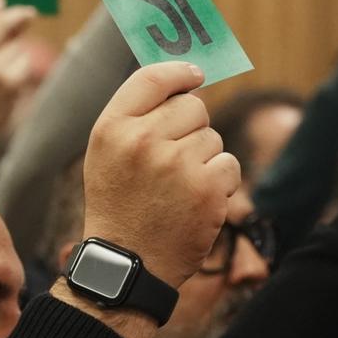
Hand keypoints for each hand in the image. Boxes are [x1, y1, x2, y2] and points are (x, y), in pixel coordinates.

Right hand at [0, 0, 36, 170]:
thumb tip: (6, 9)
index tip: (4, 5)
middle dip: (20, 15)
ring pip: (18, 43)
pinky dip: (22, 67)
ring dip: (18, 49)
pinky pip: (25, 61)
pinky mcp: (10, 81)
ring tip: (6, 66)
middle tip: (29, 14)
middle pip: (3, 20)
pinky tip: (11, 80)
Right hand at [82, 62, 240, 288]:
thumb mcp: (108, 153)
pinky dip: (221, 182)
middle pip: (193, 105)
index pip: (151, 78)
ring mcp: (176, 164)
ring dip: (204, 159)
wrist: (128, 264)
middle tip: (174, 160)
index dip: (179, 72)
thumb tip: (187, 79)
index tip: (195, 75)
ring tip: (178, 188)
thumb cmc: (119, 203)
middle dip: (192, 127)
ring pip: (212, 137)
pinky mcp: (206, 188)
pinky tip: (197, 201)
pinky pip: (229, 163)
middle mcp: (141, 141)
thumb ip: (137, 114)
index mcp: (111, 128)